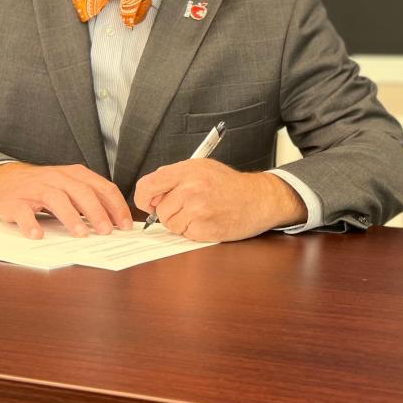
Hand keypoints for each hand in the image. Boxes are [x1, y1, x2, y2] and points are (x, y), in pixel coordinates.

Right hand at [0, 162, 132, 238]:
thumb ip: (90, 198)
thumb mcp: (70, 185)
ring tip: (81, 234)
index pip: (102, 188)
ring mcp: (35, 188)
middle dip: (97, 212)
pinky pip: (23, 212)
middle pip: (82, 192)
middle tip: (106, 231)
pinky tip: (38, 235)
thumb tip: (114, 222)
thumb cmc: (45, 186)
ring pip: (56, 199)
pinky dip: (30, 224)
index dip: (116, 206)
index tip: (125, 225)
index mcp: (75, 174)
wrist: (5, 179)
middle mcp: (57, 178)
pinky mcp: (15, 201)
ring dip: (70, 217)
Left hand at [133, 160, 307, 241]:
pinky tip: (208, 221)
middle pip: (159, 210)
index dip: (144, 197)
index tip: (149, 203)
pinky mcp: (204, 229)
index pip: (148, 185)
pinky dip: (193, 232)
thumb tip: (151, 188)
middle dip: (169, 212)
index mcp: (187, 171)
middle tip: (188, 207)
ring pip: (170, 224)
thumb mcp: (203, 167)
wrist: (258, 199)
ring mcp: (197, 210)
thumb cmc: (230, 185)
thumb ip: (176, 175)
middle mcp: (191, 189)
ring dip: (181, 223)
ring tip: (200, 213)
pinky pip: (185, 234)